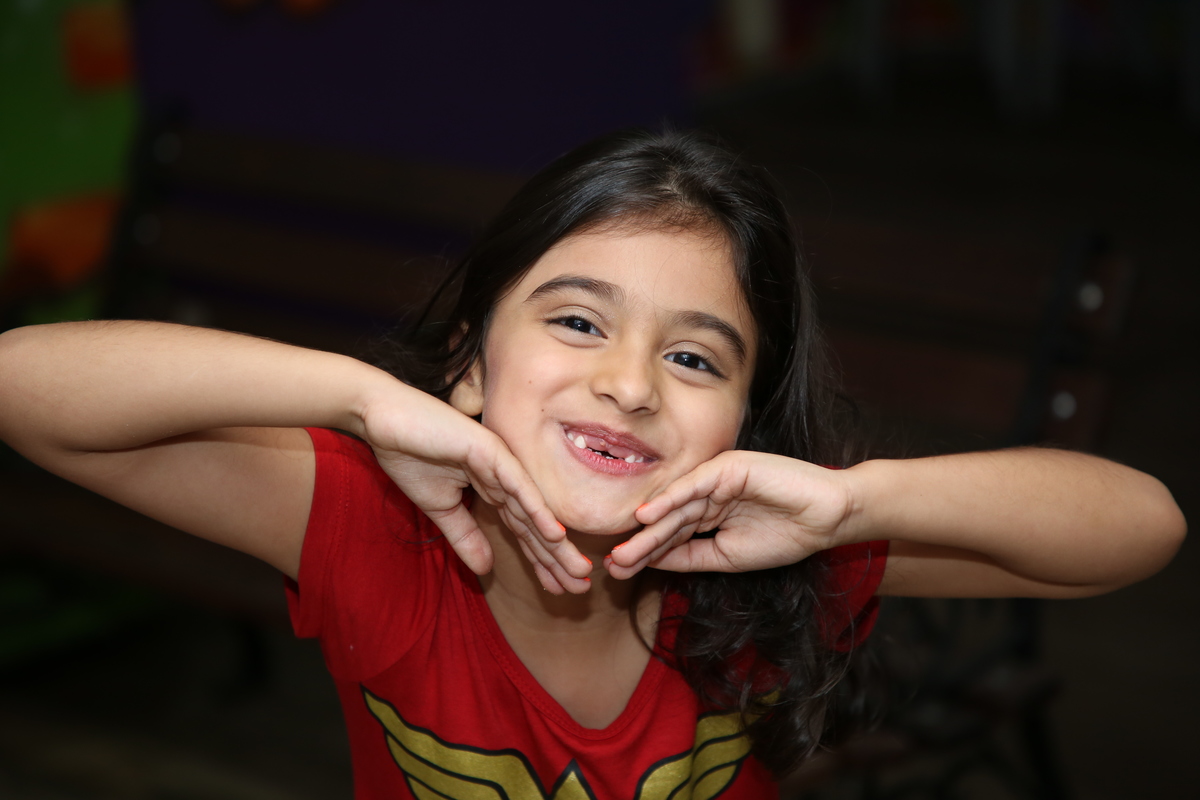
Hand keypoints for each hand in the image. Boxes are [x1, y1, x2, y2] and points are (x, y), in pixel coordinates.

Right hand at [361, 386, 591, 593]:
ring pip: (531, 509)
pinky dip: (536, 510)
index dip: (541, 560)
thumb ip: (465, 535)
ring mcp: (500, 461)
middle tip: (582, 587)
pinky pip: (516, 485)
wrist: (382, 418)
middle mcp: (504, 476)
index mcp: (493, 488)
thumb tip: (487, 569)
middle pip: (535, 524)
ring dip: (555, 542)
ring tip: (578, 569)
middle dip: (557, 557)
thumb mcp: (439, 508)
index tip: (562, 588)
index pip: (523, 530)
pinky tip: (555, 534)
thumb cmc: (409, 454)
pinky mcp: (489, 449)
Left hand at [605, 451, 853, 577]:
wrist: (827, 517)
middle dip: (639, 545)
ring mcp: (716, 478)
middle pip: (667, 522)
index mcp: (708, 514)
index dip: (645, 553)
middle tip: (611, 565)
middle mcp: (707, 494)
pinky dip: (670, 500)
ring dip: (648, 529)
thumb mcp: (727, 557)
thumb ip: (690, 556)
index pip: (670, 535)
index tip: (618, 571)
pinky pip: (693, 485)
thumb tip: (650, 563)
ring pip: (675, 506)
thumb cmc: (785, 536)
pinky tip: (648, 515)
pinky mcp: (728, 466)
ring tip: (623, 549)